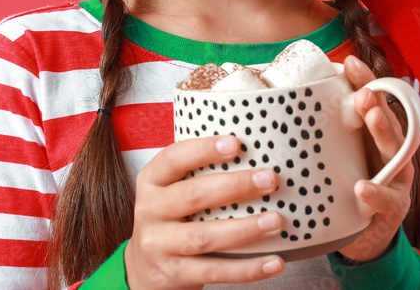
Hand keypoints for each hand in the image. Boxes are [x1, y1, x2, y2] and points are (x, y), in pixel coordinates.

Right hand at [124, 135, 286, 289]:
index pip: (173, 158)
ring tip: (276, 221)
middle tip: (269, 179)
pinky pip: (215, 271)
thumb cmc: (171, 219)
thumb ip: (198, 173)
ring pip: (204, 237)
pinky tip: (275, 263)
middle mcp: (150, 211)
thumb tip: (256, 154)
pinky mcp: (173, 274)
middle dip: (234, 186)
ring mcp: (159, 245)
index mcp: (152, 181)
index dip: (203, 150)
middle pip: (192, 195)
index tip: (236, 144)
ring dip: (244, 229)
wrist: (143, 270)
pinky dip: (248, 269)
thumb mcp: (171, 191)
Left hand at [335, 55, 414, 261]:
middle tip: (362, 90)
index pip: (372, 101)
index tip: (349, 62)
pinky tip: (361, 187)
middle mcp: (389, 151)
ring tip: (371, 115)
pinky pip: (388, 199)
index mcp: (372, 135)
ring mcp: (396, 179)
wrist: (362, 238)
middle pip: (387, 120)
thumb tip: (271, 108)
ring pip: (395, 152)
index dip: (364, 80)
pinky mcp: (395, 208)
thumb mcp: (332, 158)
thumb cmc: (344, 189)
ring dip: (382, 131)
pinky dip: (376, 193)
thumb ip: (317, 134)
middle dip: (376, 102)